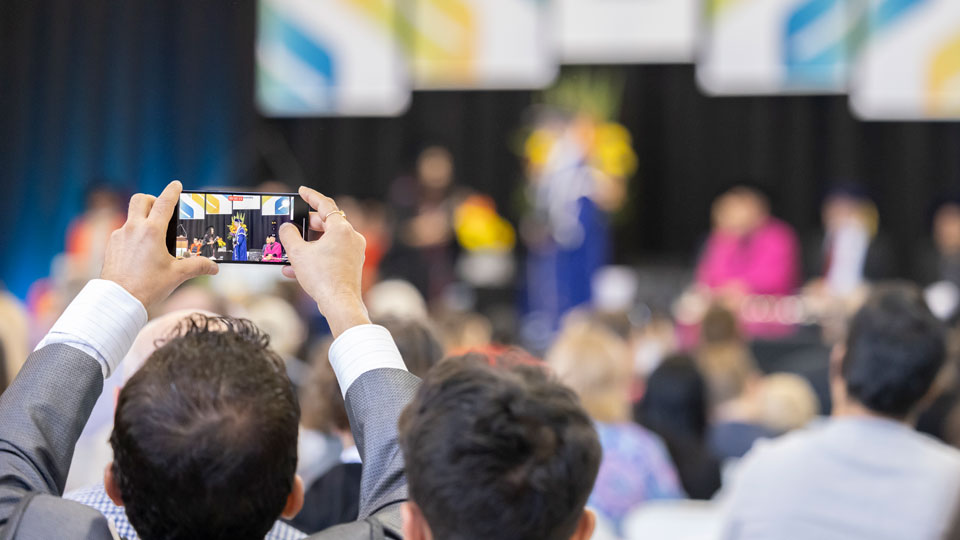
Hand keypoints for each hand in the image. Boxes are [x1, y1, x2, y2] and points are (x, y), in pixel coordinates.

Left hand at [101, 181, 218, 307]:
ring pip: (131, 217)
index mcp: (152, 231)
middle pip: (141, 200)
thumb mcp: (177, 275)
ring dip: (142, 219)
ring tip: (153, 237)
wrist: (118, 301)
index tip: (177, 185)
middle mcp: (133, 229)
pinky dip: (133, 235)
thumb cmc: (148, 287)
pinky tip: (140, 252)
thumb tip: (214, 267)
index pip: (164, 202)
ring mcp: (119, 236)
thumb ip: (197, 266)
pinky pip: (123, 233)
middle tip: (161, 209)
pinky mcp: (111, 246)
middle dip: (152, 199)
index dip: (172, 191)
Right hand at [279, 186, 369, 336]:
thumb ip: (289, 236)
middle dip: (307, 226)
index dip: (311, 196)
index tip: (302, 191)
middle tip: (292, 226)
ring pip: (327, 242)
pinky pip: (330, 256)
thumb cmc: (322, 277)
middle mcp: (352, 238)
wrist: (340, 304)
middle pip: (327, 224)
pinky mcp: (351, 266)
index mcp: (342, 229)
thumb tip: (287, 228)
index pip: (326, 205)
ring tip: (290, 252)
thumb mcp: (298, 253)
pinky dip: (315, 258)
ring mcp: (354, 253)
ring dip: (307, 246)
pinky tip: (294, 270)